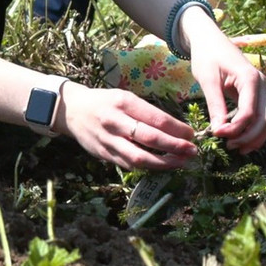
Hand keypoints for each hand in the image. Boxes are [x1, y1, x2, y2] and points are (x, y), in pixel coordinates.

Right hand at [57, 82, 200, 170]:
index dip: (177, 129)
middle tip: (192, 151)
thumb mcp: (125, 97)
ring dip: (164, 164)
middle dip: (175, 147)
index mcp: (123, 103)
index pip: (156, 119)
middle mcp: (115, 122)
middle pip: (150, 139)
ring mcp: (108, 141)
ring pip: (140, 158)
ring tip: (181, 163)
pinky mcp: (104, 155)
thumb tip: (177, 129)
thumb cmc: (105, 102)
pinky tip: (162, 166)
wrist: (73, 111)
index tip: (191, 134)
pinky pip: (129, 165)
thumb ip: (147, 112)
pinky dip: (148, 168)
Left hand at [179, 9, 265, 154]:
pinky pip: (261, 115)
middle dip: (247, 136)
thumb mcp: (208, 80)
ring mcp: (262, 89)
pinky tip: (241, 140)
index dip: (235, 128)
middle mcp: (262, 84)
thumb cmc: (207, 56)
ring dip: (254, 137)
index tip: (216, 134)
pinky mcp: (257, 93)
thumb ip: (215, 105)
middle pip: (264, 119)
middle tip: (228, 147)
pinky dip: (254, 130)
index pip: (249, 112)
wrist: (209, 39)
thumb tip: (218, 131)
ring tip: (236, 148)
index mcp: (250, 78)